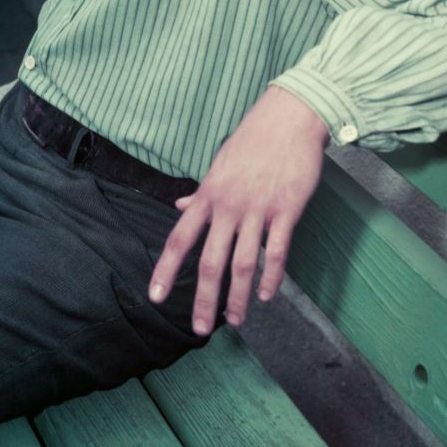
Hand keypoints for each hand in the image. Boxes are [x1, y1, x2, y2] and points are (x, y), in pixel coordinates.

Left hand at [148, 86, 329, 334]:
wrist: (290, 117)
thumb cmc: (254, 140)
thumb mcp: (220, 164)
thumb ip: (202, 192)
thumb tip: (181, 207)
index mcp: (209, 195)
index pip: (180, 239)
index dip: (166, 270)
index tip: (156, 297)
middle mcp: (229, 205)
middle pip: (211, 262)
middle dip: (204, 300)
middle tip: (200, 329)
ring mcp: (258, 208)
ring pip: (244, 263)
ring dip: (237, 298)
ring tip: (235, 321)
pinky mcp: (287, 209)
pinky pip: (277, 251)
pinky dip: (271, 277)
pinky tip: (266, 296)